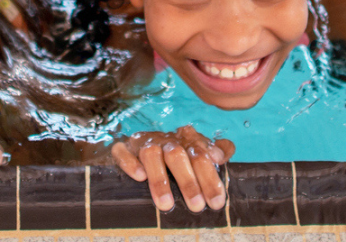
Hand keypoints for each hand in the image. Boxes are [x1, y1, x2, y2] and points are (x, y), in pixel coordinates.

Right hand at [111, 126, 233, 212]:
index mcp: (186, 140)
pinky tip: (139, 177)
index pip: (201, 156)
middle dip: (188, 182)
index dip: (210, 178)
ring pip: (151, 155)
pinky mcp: (124, 148)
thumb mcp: (198, 150)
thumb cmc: (176, 152)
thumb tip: (222, 154)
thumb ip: (216, 150)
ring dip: (159, 179)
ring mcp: (144, 143)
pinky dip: (130, 163)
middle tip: (196, 206)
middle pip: (178, 157)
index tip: (216, 201)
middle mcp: (166, 141)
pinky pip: (123, 152)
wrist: (141, 142)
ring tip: (166, 204)